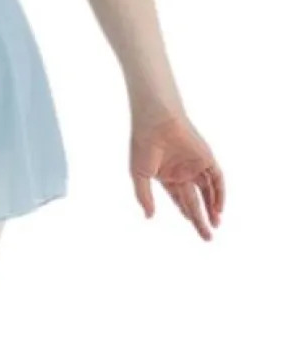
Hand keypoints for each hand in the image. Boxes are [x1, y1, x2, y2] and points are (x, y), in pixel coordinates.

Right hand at [129, 114, 224, 239]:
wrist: (156, 121)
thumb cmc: (143, 144)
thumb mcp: (139, 174)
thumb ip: (144, 196)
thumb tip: (149, 217)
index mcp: (167, 175)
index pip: (179, 198)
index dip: (185, 211)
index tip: (190, 222)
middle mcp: (182, 171)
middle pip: (194, 200)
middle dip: (200, 219)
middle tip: (207, 237)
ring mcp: (195, 165)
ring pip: (208, 192)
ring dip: (212, 209)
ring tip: (214, 226)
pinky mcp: (207, 159)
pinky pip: (217, 180)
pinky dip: (219, 194)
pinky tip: (218, 209)